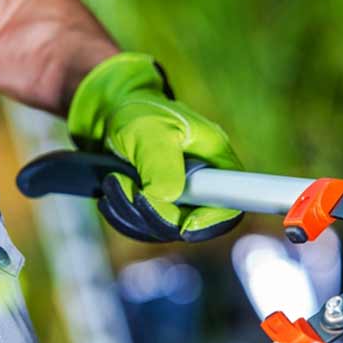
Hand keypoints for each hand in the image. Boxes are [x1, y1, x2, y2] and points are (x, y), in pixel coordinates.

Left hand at [68, 52, 243, 241]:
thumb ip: (161, 165)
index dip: (209, 221)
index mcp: (217, 162)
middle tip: (124, 186)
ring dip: (132, 213)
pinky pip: (145, 229)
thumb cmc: (138, 112)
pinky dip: (124, 216)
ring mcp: (181, 199)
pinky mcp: (159, 207)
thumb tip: (167, 199)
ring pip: (164, 231)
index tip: (182, 224)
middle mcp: (204, 185)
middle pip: (193, 225)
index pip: (230, 206)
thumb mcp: (149, 130)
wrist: (112, 113)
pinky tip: (112, 193)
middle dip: (155, 215)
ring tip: (113, 181)